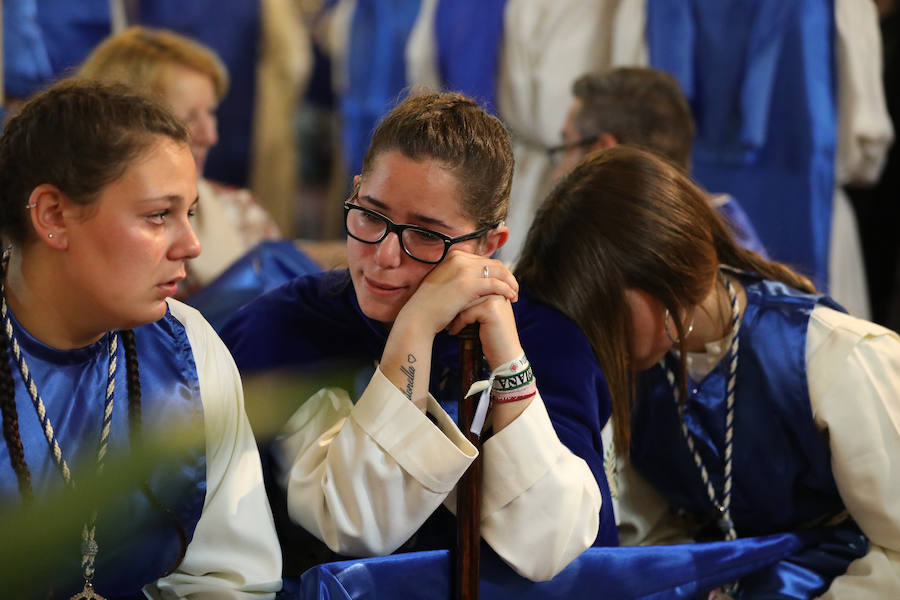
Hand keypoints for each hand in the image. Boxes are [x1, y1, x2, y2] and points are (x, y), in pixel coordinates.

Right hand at [396, 250, 517, 336]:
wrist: (419, 317)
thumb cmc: (431, 305)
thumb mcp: (444, 282)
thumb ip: (458, 276)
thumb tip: (475, 279)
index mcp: (454, 255)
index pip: (485, 260)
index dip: (498, 271)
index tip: (504, 283)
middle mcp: (459, 258)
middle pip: (494, 263)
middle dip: (507, 276)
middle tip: (514, 290)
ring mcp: (463, 270)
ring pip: (498, 271)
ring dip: (510, 282)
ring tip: (515, 295)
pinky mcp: (468, 284)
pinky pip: (495, 284)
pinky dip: (506, 289)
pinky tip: (510, 297)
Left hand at [446, 294, 522, 369]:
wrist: (506, 354)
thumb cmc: (494, 336)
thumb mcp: (486, 314)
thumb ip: (476, 300)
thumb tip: (452, 294)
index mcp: (498, 288)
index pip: (471, 287)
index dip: (459, 299)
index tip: (450, 310)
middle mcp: (498, 290)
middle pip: (467, 294)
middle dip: (455, 306)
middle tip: (446, 318)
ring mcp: (495, 298)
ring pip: (465, 303)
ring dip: (454, 315)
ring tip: (448, 325)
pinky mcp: (490, 308)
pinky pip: (466, 314)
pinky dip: (458, 324)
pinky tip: (454, 332)